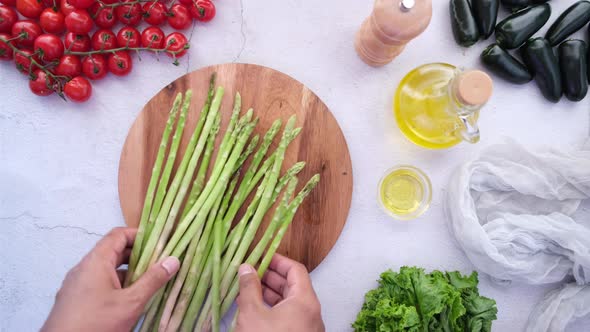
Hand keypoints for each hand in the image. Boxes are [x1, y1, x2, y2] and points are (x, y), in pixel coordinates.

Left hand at [41, 227, 179, 331]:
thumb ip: (152, 280)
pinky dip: (115, 285)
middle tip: (159, 263)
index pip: (118, 235)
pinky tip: (128, 300)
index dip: (139, 235)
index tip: (159, 242)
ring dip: (127, 273)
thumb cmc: (96, 324)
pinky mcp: (75, 300)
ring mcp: (77, 284)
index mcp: (96, 262)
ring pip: (106, 270)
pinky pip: (98, 283)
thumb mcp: (131, 302)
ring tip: (148, 283)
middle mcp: (84, 268)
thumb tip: (172, 260)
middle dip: (137, 256)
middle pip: (113, 251)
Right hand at [236, 254, 324, 331]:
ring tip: (248, 290)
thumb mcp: (252, 313)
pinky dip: (272, 308)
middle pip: (293, 285)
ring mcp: (306, 325)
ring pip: (289, 302)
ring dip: (268, 293)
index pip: (296, 269)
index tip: (263, 257)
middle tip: (251, 272)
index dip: (279, 261)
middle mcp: (311, 312)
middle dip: (270, 277)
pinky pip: (287, 316)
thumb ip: (249, 288)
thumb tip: (246, 269)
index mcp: (305, 301)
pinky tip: (253, 309)